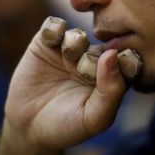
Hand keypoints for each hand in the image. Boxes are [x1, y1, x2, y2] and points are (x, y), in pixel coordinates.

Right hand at [2, 17, 127, 151]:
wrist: (26, 128)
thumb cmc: (66, 127)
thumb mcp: (93, 118)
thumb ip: (111, 91)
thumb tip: (113, 54)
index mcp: (110, 79)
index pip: (128, 61)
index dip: (126, 59)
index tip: (118, 63)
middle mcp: (92, 62)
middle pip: (103, 45)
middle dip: (95, 56)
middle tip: (83, 70)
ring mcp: (69, 51)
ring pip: (79, 34)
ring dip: (76, 41)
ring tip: (68, 54)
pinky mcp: (46, 44)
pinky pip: (54, 26)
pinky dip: (55, 28)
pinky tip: (52, 41)